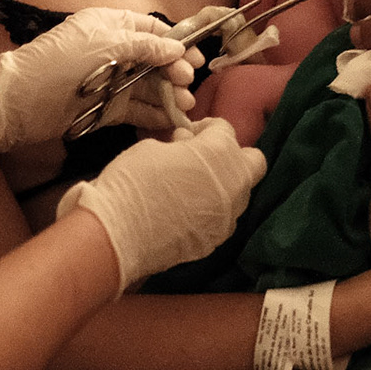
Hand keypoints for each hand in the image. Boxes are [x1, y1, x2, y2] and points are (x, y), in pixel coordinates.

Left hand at [0, 8, 198, 154]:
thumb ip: (144, 46)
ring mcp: (111, 82)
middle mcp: (114, 52)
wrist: (19, 102)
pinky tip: (172, 120)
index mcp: (111, 26)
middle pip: (155, 60)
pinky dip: (155, 115)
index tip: (195, 57)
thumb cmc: (59, 62)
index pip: (152, 30)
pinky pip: (137, 111)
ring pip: (149, 87)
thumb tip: (177, 48)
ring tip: (184, 105)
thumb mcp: (104, 44)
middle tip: (186, 83)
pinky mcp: (107, 110)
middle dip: (174, 71)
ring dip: (169, 94)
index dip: (176, 42)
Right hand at [58, 118, 267, 290]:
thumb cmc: (131, 181)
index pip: (226, 129)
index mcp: (220, 152)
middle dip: (232, 157)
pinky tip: (183, 213)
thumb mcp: (153, 147)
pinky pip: (222, 219)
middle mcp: (234, 184)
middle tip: (202, 159)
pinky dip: (210, 212)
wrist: (118, 234)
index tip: (187, 134)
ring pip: (239, 194)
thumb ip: (180, 145)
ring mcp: (228, 217)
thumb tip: (186, 146)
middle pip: (252, 163)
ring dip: (222, 186)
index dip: (205, 128)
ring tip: (190, 188)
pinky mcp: (216, 241)